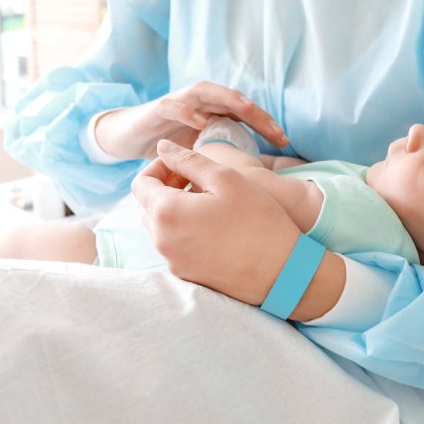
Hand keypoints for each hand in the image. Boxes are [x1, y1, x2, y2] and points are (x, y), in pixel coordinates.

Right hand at [95, 81, 288, 160]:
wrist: (125, 137)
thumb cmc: (166, 146)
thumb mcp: (198, 155)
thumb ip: (220, 160)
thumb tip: (252, 182)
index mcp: (212, 114)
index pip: (244, 114)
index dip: (265, 125)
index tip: (285, 142)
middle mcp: (199, 105)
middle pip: (233, 101)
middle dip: (256, 113)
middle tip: (275, 130)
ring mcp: (178, 104)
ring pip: (207, 93)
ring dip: (228, 99)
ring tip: (248, 110)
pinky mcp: (156, 109)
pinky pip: (173, 106)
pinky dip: (187, 111)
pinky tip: (201, 121)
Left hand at [131, 141, 344, 318]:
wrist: (283, 272)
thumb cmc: (259, 220)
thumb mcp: (226, 178)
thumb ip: (189, 159)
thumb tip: (163, 148)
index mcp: (167, 213)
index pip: (140, 183)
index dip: (158, 167)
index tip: (182, 163)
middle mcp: (162, 241)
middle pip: (145, 205)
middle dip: (164, 186)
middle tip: (194, 178)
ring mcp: (174, 261)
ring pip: (159, 226)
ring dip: (174, 207)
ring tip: (207, 199)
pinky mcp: (187, 275)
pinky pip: (173, 245)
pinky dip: (183, 228)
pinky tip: (213, 223)